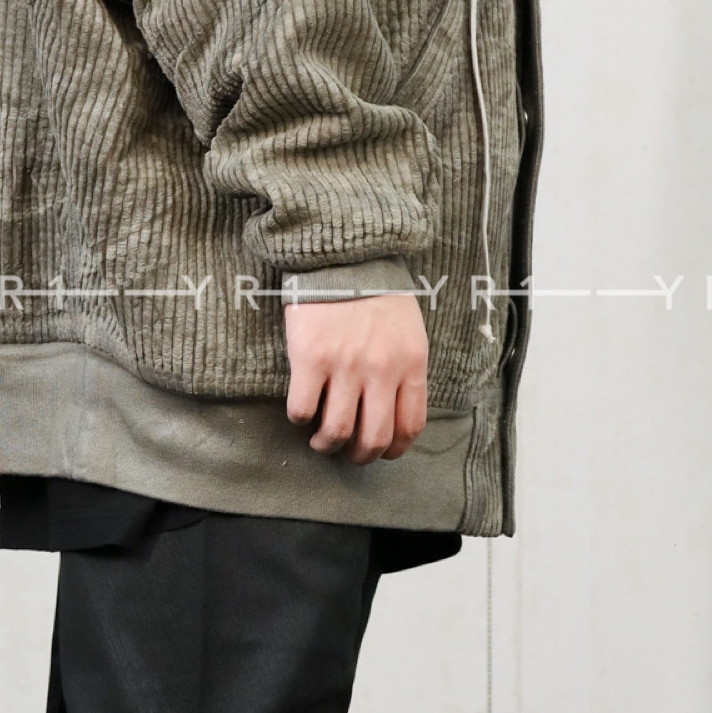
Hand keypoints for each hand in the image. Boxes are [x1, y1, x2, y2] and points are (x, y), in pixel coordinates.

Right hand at [284, 293, 428, 463]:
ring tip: (320, 440)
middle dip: (359, 456)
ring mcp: (345, 365)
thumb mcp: (408, 331)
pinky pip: (303, 409)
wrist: (342, 256)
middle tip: (347, 453)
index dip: (394, 450)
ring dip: (327, 445)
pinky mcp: (310, 358)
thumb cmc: (376, 294)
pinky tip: (302, 413)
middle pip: (374, 437)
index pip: (410, 426)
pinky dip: (300, 420)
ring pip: (337, 431)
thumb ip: (404, 369)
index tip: (380, 452)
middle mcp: (381, 369)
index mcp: (410, 363)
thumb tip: (391, 410)